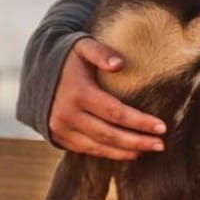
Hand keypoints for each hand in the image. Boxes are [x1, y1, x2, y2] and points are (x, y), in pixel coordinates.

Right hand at [48, 37, 166, 159]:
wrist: (38, 70)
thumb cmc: (70, 57)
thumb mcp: (85, 46)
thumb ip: (102, 53)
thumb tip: (119, 64)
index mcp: (78, 93)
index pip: (115, 113)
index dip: (139, 122)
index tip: (161, 127)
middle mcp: (67, 115)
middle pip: (108, 134)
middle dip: (137, 141)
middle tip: (161, 144)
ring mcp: (60, 128)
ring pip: (97, 146)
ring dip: (124, 151)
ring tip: (148, 150)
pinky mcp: (58, 136)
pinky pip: (85, 149)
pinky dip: (107, 153)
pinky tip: (127, 153)